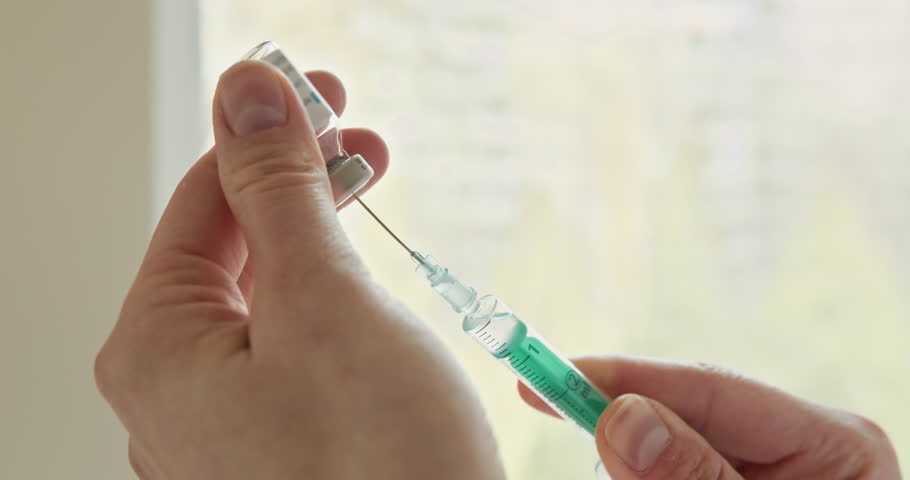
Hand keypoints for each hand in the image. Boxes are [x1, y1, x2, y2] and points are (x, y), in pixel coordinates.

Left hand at [95, 61, 504, 479]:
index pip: (202, 203)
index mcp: (158, 350)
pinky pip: (284, 346)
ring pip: (260, 296)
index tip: (325, 98)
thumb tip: (249, 94)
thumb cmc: (384, 465)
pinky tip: (359, 283)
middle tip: (361, 141)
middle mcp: (174, 392)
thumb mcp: (328, 300)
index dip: (268, 137)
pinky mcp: (274, 444)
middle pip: (228, 248)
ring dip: (314, 237)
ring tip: (366, 198)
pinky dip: (324, 299)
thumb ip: (278, 193)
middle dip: (297, 185)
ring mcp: (223, 425)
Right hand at [520, 357, 900, 478]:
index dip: (620, 376)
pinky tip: (630, 467)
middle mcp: (795, 448)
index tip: (543, 377)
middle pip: (683, 414)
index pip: (707, 386)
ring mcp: (762, 473)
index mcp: (829, 443)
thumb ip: (695, 477)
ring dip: (631, 464)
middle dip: (619, 426)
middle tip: (546, 407)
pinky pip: (669, 472)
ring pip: (666, 449)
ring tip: (588, 428)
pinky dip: (643, 474)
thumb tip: (621, 417)